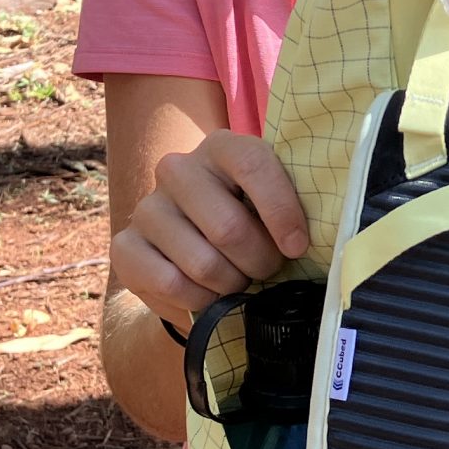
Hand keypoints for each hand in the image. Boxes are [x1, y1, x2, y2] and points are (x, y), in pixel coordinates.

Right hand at [110, 130, 309, 324]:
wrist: (194, 256)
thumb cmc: (251, 227)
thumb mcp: (274, 208)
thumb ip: (295, 211)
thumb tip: (324, 237)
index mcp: (222, 147)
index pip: (253, 164)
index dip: (280, 211)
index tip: (297, 247)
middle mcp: (178, 168)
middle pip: (228, 227)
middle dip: (259, 262)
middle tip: (265, 270)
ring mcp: (148, 208)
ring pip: (202, 263)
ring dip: (231, 286)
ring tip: (237, 282)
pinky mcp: (125, 246)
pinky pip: (171, 284)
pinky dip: (200, 301)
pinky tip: (207, 294)